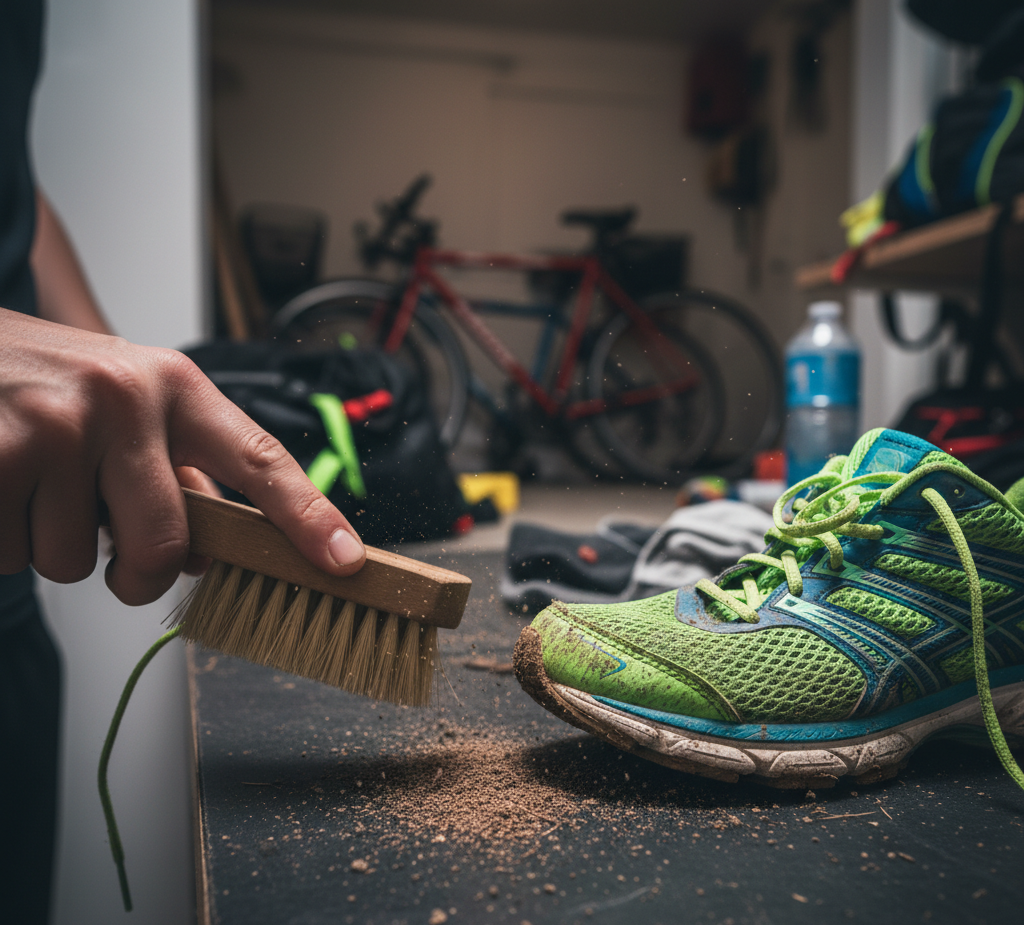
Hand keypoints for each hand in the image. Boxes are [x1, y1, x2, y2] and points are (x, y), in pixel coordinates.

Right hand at [0, 308, 364, 604]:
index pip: (259, 458)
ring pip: (74, 560)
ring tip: (28, 480)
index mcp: (176, 388)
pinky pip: (11, 555)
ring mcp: (59, 423)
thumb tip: (204, 554)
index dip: (308, 515)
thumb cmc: (44, 380)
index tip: (345, 559)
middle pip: (164, 544)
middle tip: (111, 555)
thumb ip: (172, 470)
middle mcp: (127, 399)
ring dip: (47, 545)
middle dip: (136, 575)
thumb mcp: (126, 403)